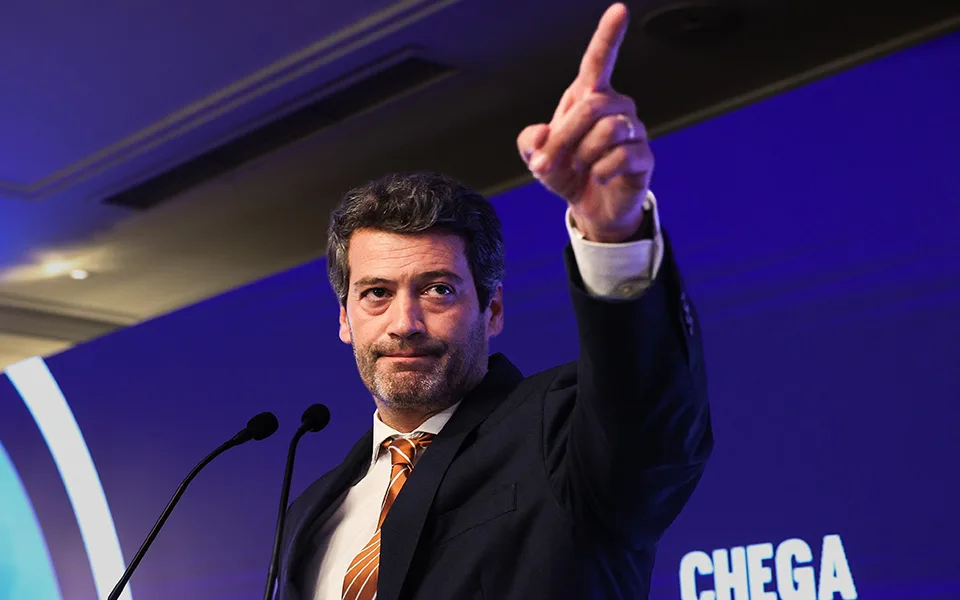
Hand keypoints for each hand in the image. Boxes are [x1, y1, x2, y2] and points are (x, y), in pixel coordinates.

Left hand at [517, 3, 653, 242]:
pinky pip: (621, 156)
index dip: (608, 35)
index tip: (619, 10)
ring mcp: (633, 131)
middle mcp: (616, 107)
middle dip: (564, 137)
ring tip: (579, 167)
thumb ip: (530, 141)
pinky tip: (599, 177)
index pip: (599, 60)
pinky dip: (601, 171)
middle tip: (546, 163)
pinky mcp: (644, 156)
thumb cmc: (567, 171)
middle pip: (592, 106)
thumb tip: (543, 133)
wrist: (590, 206)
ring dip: (583, 155)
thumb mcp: (537, 157)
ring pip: (608, 130)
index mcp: (588, 97)